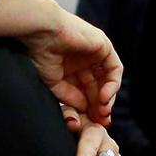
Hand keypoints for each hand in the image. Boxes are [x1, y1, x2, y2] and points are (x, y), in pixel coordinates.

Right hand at [26, 4, 120, 125]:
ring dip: (107, 98)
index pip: (86, 91)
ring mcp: (95, 53)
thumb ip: (71, 97)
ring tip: (102, 112)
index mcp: (71, 67)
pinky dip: (112, 85)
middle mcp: (84, 60)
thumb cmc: (41, 54)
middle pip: (98, 87)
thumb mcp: (55, 83)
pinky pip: (114, 69)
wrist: (42, 32)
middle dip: (100, 106)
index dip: (89, 108)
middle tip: (100, 121)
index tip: (91, 123)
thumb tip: (85, 109)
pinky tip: (103, 97)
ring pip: (108, 80)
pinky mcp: (104, 46)